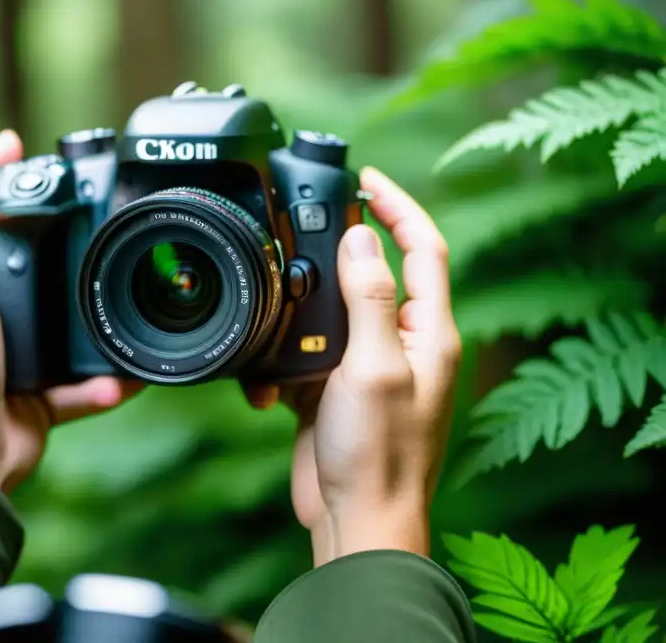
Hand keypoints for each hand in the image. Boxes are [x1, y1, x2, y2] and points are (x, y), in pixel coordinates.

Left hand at [0, 130, 143, 493]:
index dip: (14, 188)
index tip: (52, 162)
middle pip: (38, 266)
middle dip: (73, 251)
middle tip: (107, 228)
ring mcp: (18, 352)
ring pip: (69, 322)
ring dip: (97, 319)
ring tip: (128, 302)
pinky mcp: (43, 390)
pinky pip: (84, 379)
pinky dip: (104, 381)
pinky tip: (121, 378)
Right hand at [246, 167, 460, 565]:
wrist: (354, 520)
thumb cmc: (378, 454)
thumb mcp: (373, 366)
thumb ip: (369, 297)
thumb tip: (361, 236)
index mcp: (428, 332)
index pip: (423, 248)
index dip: (398, 206)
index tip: (366, 178)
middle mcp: (403, 343)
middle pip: (375, 271)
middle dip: (340, 247)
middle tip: (306, 223)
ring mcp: (368, 367)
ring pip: (334, 310)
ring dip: (303, 307)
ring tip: (277, 305)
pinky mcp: (336, 390)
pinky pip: (309, 351)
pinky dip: (285, 355)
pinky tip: (270, 378)